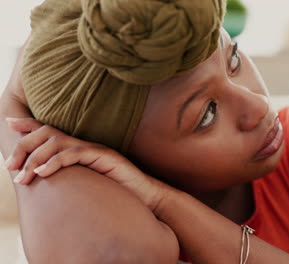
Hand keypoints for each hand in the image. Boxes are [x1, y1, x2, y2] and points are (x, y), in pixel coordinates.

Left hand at [4, 117, 165, 209]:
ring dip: (35, 158)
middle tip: (10, 167)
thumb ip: (69, 178)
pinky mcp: (104, 156)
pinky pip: (74, 154)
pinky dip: (54, 162)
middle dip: (24, 147)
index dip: (29, 124)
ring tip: (23, 176)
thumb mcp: (88, 184)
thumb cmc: (117, 193)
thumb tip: (44, 181)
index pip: (51, 130)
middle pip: (49, 133)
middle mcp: (86, 144)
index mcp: (81, 148)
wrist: (145, 197)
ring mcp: (95, 149)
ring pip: (58, 142)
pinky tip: (42, 173)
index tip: (9, 123)